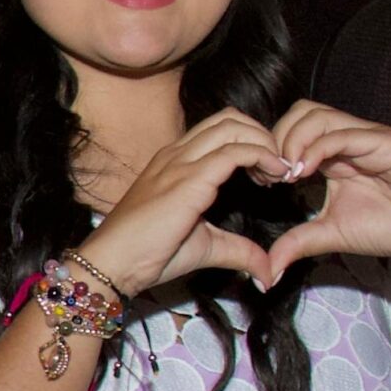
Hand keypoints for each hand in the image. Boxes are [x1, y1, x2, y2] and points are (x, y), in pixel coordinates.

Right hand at [74, 109, 295, 296]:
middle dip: (262, 136)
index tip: (267, 175)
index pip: (220, 130)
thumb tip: (267, 271)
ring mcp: (181, 162)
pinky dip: (262, 157)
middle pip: (230, 119)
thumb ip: (238, 251)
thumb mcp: (204, 248)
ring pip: (234, 126)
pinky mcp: (190, 178)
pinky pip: (236, 151)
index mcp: (174, 163)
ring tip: (277, 173)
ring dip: (264, 143)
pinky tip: (272, 177)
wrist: (113, 264)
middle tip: (277, 170)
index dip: (250, 143)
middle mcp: (176, 154)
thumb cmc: (147, 256)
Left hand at [261, 102, 390, 284]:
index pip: (291, 131)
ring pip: (316, 115)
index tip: (261, 182)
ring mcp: (365, 137)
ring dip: (292, 141)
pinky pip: (343, 133)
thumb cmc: (389, 228)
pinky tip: (304, 173)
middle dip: (276, 140)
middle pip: (299, 113)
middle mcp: (347, 139)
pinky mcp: (384, 141)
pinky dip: (317, 148)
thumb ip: (296, 243)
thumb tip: (265, 271)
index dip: (269, 151)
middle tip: (271, 176)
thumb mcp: (330, 236)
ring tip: (287, 175)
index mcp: (332, 155)